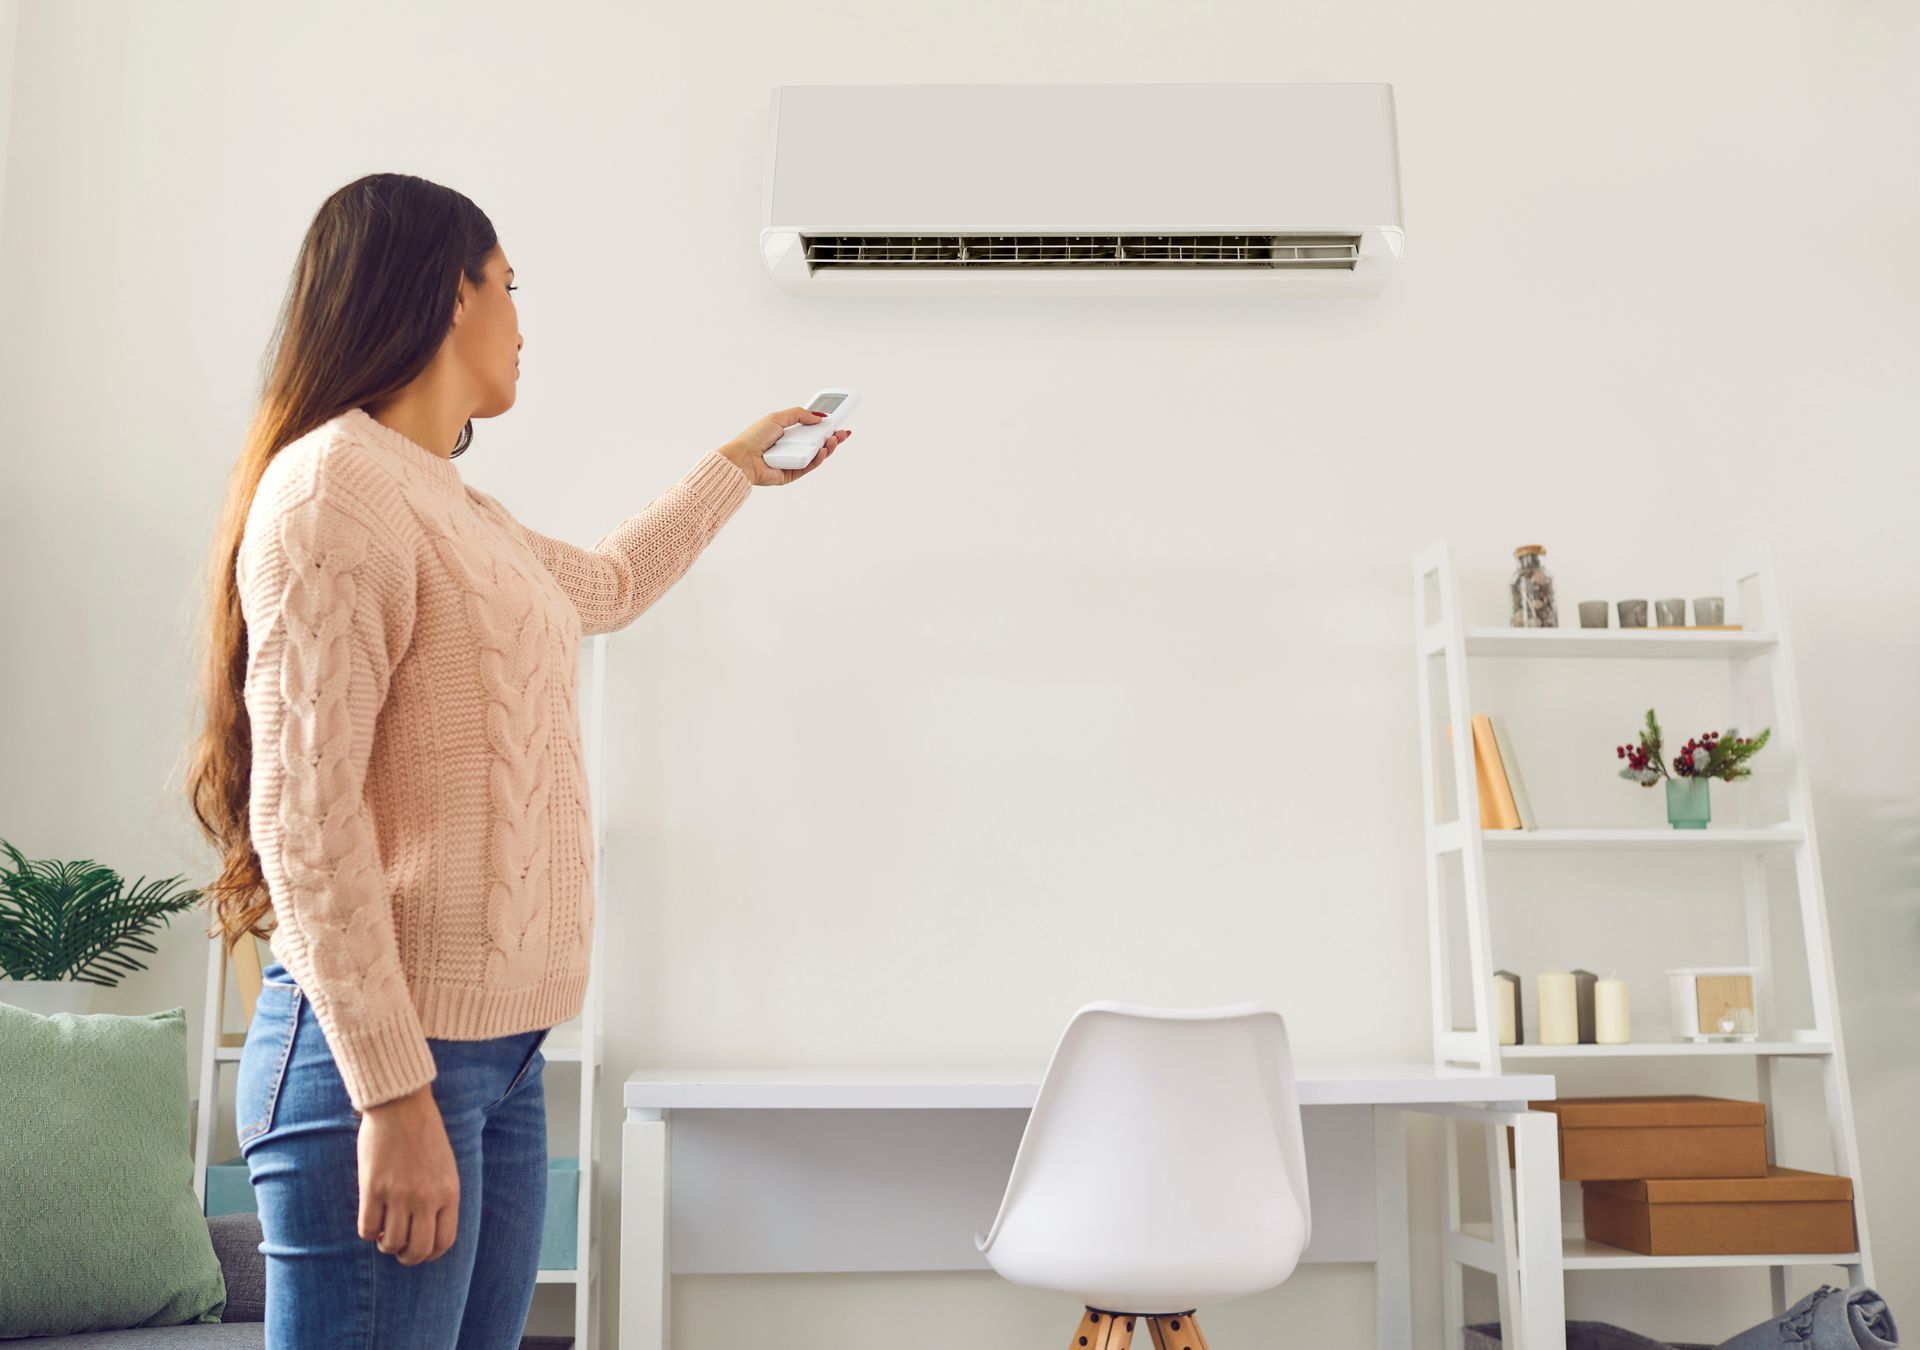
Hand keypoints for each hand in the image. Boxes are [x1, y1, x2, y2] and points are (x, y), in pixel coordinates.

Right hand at [357, 1084, 458, 1264]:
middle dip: (407, 1257)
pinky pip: (367, 1228)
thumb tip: (428, 1229)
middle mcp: (426, 1198)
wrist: (402, 1106)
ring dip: (386, 1244)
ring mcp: (399, 1194)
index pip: (444, 1242)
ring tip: (383, 1232)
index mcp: (448, 1192)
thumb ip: (441, 1197)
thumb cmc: (425, 1134)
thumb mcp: (446, 1167)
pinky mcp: (372, 1188)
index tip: (419, 1250)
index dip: (430, 1254)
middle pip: (417, 1251)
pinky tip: (371, 1219)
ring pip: (391, 1243)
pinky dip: (368, 1231)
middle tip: (398, 1248)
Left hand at [718, 406, 851, 485]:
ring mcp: (792, 461)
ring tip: (834, 439)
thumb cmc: (754, 437)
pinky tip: (823, 450)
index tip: (836, 421)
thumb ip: (799, 414)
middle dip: (832, 437)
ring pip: (816, 455)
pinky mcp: (791, 474)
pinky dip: (818, 459)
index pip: (810, 429)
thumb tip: (819, 417)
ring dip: (829, 447)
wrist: (743, 458)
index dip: (824, 426)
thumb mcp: (777, 418)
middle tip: (844, 432)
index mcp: (787, 433)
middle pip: (817, 443)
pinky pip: (809, 466)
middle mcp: (791, 447)